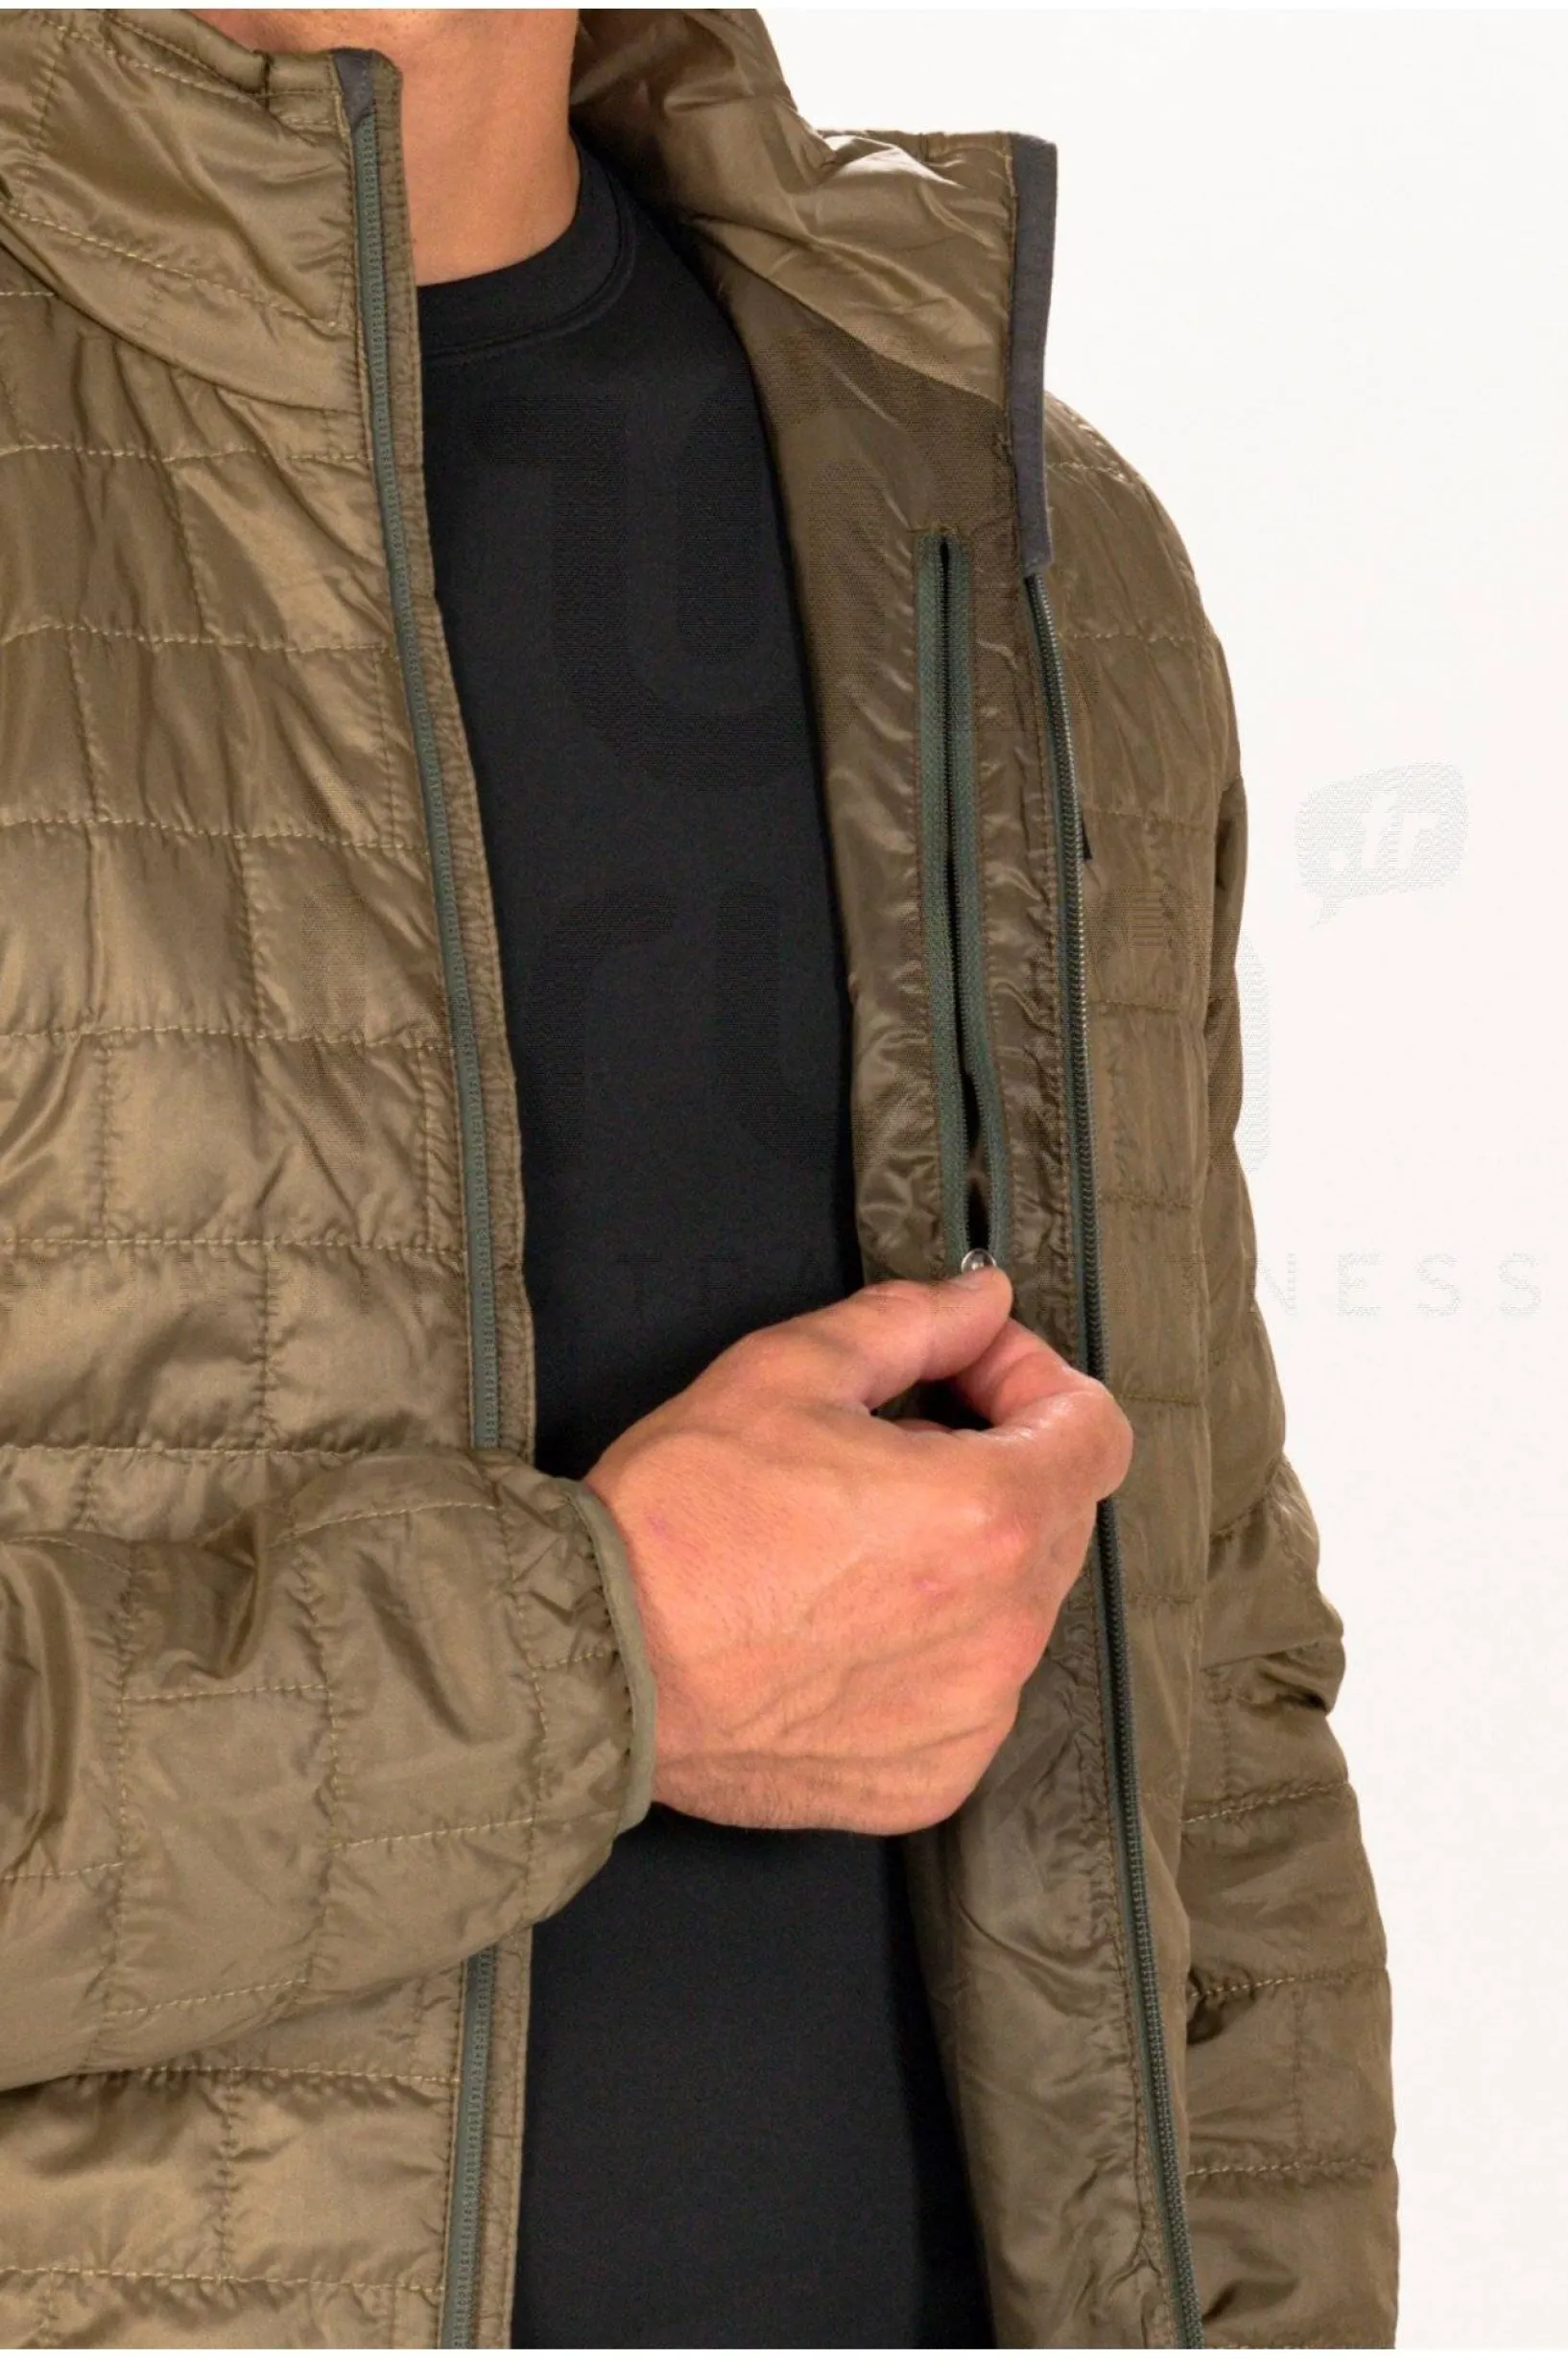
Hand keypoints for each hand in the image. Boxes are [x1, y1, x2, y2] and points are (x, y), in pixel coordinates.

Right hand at [582, 1267, 1132, 1833]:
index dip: (1037, 1381)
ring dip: (962, 1559)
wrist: (600, 1667)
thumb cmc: (682, 1521)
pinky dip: (929, 1649)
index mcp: (987, 1515)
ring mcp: (973, 1712)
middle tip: (890, 1443)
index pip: (1098, 1433)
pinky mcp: (932, 1775)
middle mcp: (1004, 1626)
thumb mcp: (788, 1371)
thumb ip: (912, 1323)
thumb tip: (983, 1299)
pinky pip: (970, 1691)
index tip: (971, 1374)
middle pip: (1059, 1515)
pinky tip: (841, 1623)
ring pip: (1015, 1605)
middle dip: (995, 1461)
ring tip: (852, 1540)